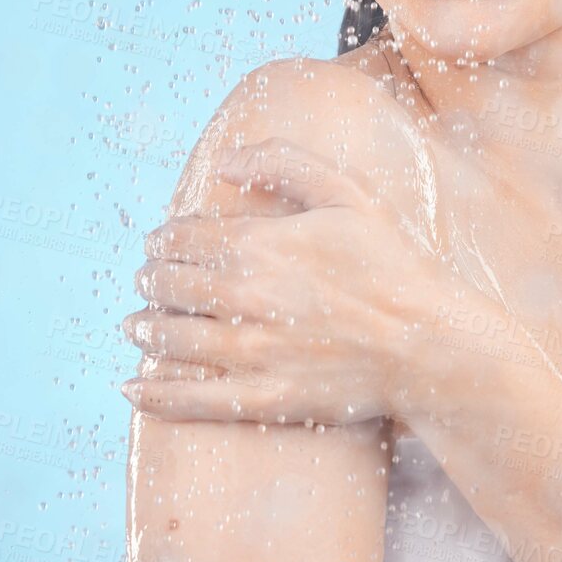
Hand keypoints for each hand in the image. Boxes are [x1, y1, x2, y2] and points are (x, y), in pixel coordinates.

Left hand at [120, 132, 510, 426]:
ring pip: (172, 340)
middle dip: (151, 282)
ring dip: (144, 330)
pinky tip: (131, 389)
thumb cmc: (392, 264)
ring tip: (135, 326)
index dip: (164, 239)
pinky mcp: (264, 397)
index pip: (185, 238)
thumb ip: (283, 163)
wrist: (431, 343)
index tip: (159, 243)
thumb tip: (225, 162)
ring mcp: (251, 352)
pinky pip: (194, 398)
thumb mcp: (346, 194)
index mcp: (259, 244)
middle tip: (146, 282)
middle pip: (171, 287)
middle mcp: (245, 298)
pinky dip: (155, 395)